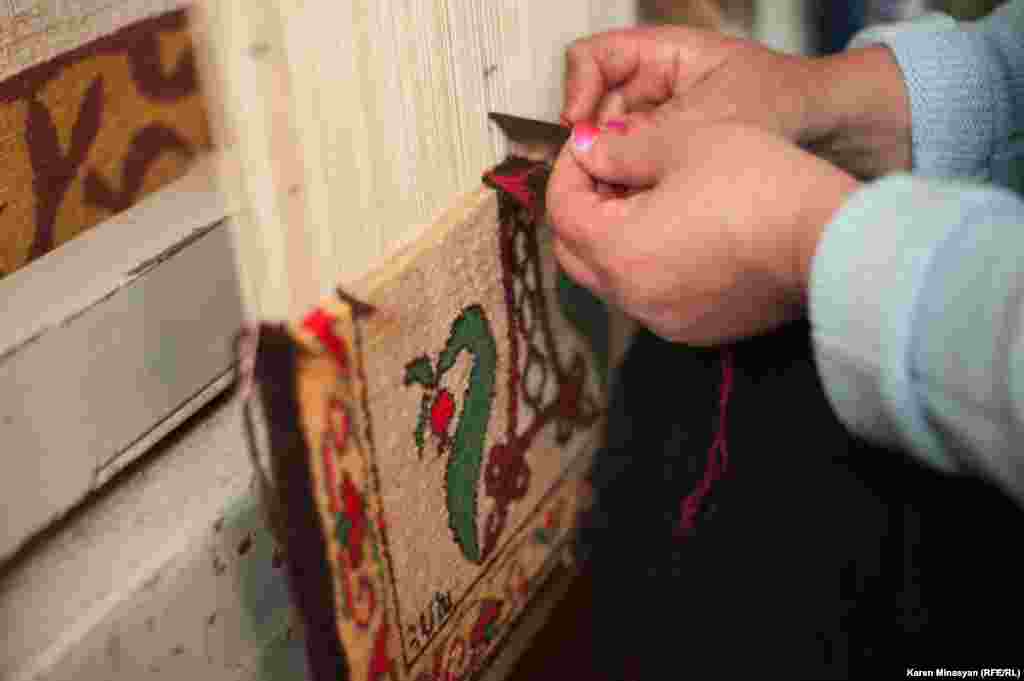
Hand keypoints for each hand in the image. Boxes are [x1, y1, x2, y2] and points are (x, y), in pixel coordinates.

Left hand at [546, 115, 858, 345]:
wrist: (830, 241)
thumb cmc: (758, 185)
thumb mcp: (682, 144)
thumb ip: (620, 151)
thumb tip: (586, 153)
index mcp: (617, 252)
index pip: (562, 212)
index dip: (567, 171)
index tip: (587, 146)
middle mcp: (632, 299)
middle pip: (576, 253)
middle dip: (582, 210)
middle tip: (608, 173)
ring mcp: (664, 321)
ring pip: (612, 278)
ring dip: (614, 240)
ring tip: (647, 199)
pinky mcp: (697, 331)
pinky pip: (651, 297)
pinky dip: (648, 266)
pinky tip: (680, 234)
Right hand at [563, 26, 910, 177]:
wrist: (834, 132)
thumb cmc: (785, 102)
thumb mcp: (709, 116)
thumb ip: (646, 136)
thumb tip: (587, 152)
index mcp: (662, 57)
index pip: (595, 59)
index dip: (578, 87)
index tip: (576, 125)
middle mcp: (656, 89)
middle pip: (596, 110)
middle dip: (593, 144)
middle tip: (592, 176)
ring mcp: (662, 125)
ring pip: (612, 148)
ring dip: (610, 173)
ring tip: (616, 199)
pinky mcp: (672, 161)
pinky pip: (636, 173)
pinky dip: (632, 190)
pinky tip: (637, 209)